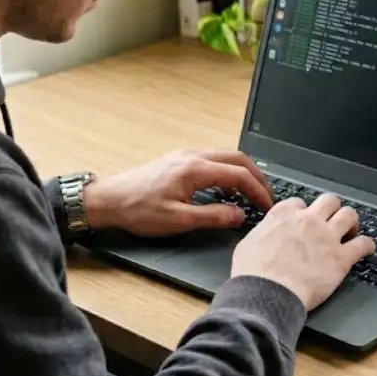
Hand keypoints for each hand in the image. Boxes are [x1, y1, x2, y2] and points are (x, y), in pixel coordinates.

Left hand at [81, 149, 272, 236]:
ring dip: (243, 172)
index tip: (266, 206)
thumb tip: (239, 215)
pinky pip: (214, 159)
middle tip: (266, 197)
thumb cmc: (138, 209)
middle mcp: (193, 155)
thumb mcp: (178, 220)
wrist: (109, 199)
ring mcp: (186, 154)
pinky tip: (227, 189)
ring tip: (252, 194)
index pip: (239, 174)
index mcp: (195, 168)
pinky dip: (229, 171)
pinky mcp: (180, 159)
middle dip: (257, 177)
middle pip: (238, 158)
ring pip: (227, 156)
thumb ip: (213, 216)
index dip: (258, 191)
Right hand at [230, 193, 375, 310]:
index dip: (303, 212)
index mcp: (284, 215)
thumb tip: (263, 236)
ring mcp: (327, 237)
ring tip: (350, 231)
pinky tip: (367, 249)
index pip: (300, 203)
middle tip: (331, 222)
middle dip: (331, 209)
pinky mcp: (341, 258)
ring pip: (349, 214)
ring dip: (351, 222)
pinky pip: (363, 243)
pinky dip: (367, 245)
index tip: (303, 221)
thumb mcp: (247, 244)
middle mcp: (308, 220)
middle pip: (329, 201)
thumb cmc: (253, 273)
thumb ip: (262, 233)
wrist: (267, 292)